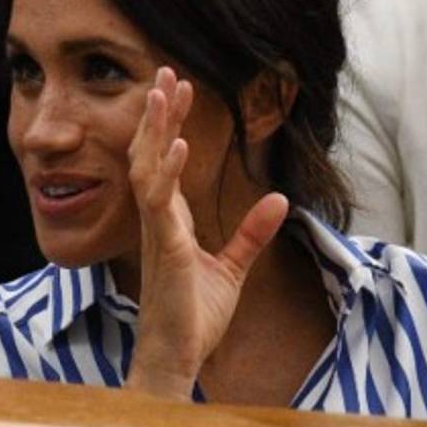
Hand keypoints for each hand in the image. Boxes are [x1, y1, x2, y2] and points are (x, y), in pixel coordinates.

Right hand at [123, 68, 288, 400]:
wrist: (178, 354)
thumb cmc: (194, 315)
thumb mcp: (233, 268)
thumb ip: (252, 233)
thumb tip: (280, 200)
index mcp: (169, 219)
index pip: (163, 159)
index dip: (168, 123)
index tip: (178, 88)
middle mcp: (157, 217)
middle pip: (149, 152)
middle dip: (156, 112)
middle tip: (163, 72)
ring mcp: (156, 229)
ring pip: (146, 166)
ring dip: (154, 128)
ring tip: (162, 93)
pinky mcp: (163, 246)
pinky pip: (159, 200)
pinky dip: (165, 170)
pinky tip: (176, 143)